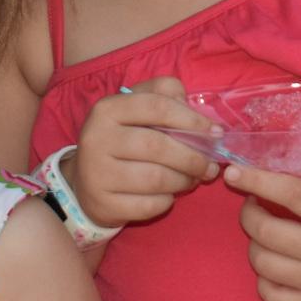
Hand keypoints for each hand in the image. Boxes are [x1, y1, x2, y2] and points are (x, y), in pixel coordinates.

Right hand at [70, 76, 219, 227]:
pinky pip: (149, 205)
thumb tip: (198, 114)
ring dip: (183, 180)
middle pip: (158, 146)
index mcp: (108, 109)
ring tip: (193, 178)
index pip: (157, 106)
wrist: (86, 181)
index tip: (214, 133)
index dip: (191, 120)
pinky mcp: (103, 203)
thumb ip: (166, 96)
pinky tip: (170, 194)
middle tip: (210, 165)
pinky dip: (167, 201)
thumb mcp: (137, 108)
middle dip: (192, 157)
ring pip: (155, 179)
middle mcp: (97, 138)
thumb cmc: (123, 139)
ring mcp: (97, 173)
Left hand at [227, 161, 300, 300]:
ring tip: (265, 233)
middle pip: (265, 231)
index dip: (257, 180)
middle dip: (248, 212)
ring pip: (262, 263)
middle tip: (254, 202)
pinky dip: (264, 279)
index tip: (234, 171)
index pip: (290, 194)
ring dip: (254, 243)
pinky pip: (272, 296)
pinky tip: (274, 265)